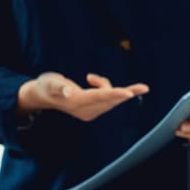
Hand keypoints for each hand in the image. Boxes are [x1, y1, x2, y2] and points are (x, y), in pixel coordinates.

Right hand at [18, 72, 148, 120]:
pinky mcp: (93, 110)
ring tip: (90, 78)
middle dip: (126, 93)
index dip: (114, 94)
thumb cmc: (47, 85)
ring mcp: (90, 112)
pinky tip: (93, 80)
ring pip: (109, 98)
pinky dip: (106, 88)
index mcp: (76, 102)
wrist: (44, 95)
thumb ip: (58, 87)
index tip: (129, 93)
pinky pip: (108, 99)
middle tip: (145, 88)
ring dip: (106, 86)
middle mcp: (85, 110)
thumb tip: (67, 91)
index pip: (99, 97)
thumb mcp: (50, 82)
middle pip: (110, 100)